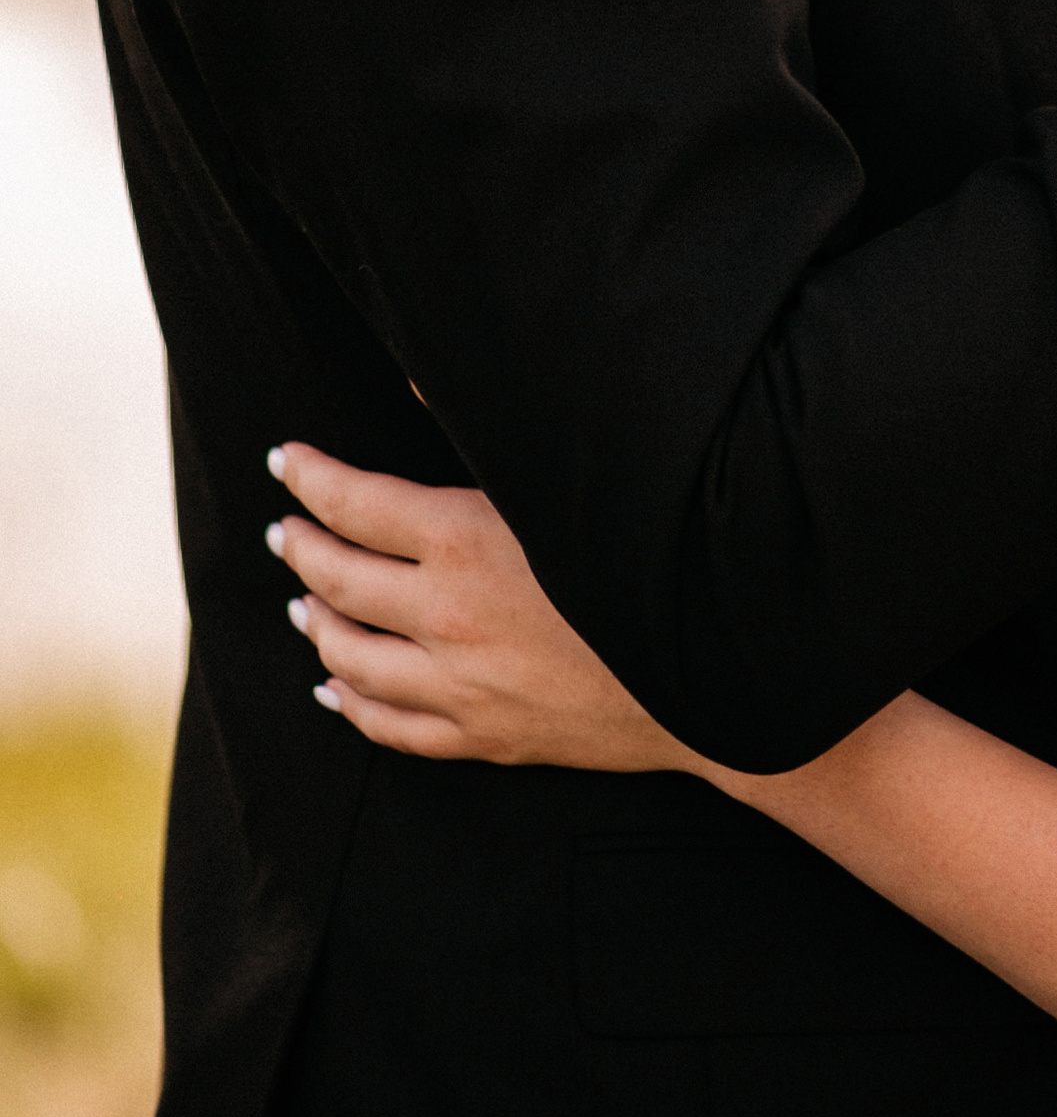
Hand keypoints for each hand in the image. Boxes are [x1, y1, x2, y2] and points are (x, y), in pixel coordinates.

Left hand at [265, 441, 687, 770]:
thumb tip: (412, 380)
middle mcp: (449, 618)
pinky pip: (391, 727)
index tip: (283, 460)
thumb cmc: (644, 551)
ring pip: (352, 659)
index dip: (311, 478)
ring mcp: (462, 686)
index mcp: (465, 541)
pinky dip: (351, 704)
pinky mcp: (484, 735)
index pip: (355, 504)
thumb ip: (484, 429)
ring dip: (317, 624)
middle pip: (340, 582)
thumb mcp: (563, 478)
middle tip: (283, 529)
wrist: (713, 668)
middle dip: (302, 549)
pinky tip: (333, 689)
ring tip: (299, 603)